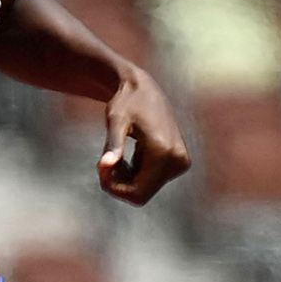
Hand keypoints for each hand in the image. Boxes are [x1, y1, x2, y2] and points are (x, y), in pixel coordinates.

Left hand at [98, 68, 191, 205]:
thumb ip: (113, 145)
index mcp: (165, 153)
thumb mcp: (116, 121)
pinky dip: (135, 173)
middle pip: (142, 194)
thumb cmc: (126, 101)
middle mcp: (178, 161)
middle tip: (103, 162)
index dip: (114, 188)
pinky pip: (152, 181)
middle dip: (119, 184)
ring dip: (125, 178)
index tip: (99, 168)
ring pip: (146, 188)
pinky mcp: (179, 161)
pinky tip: (127, 154)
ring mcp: (181, 162)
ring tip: (114, 155)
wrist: (143, 87)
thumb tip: (105, 165)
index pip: (137, 193)